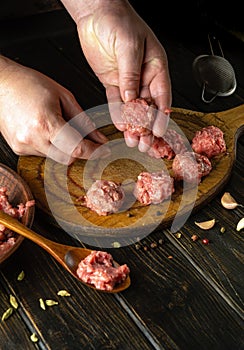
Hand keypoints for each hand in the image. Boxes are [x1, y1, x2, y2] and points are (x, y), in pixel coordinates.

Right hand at [0, 57, 108, 163]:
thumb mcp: (63, 96)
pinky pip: (43, 153)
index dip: (95, 152)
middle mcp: (32, 138)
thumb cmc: (28, 83)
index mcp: (45, 123)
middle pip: (68, 158)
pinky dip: (51, 145)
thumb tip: (99, 138)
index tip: (104, 151)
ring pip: (56, 157)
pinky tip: (46, 130)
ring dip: (65, 148)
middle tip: (88, 140)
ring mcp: (23, 146)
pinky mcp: (18, 149)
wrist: (0, 83)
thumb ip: (84, 120)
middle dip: (81, 151)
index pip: (77, 148)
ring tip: (60, 127)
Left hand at [62, 0, 171, 151]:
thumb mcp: (129, 47)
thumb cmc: (118, 21)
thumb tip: (132, 100)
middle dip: (147, 127)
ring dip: (133, 126)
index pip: (162, 97)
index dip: (161, 117)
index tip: (159, 133)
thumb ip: (131, 76)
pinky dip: (119, 115)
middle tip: (145, 144)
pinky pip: (117, 102)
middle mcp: (144, 77)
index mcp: (156, 67)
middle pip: (148, 107)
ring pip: (133, 109)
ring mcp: (128, 81)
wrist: (96, 13)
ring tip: (133, 141)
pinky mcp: (113, 82)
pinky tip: (121, 126)